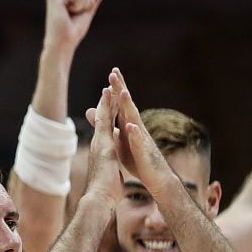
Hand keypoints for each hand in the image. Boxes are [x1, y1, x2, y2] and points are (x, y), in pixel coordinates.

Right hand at [43, 0, 103, 53]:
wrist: (62, 44)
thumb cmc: (73, 30)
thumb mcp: (88, 9)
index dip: (88, 1)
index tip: (74, 13)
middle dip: (87, 2)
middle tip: (72, 15)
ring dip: (83, 5)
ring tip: (69, 15)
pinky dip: (79, 6)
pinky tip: (67, 13)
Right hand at [82, 84, 122, 206]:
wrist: (99, 198)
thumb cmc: (105, 191)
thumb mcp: (108, 176)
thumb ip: (108, 170)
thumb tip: (108, 172)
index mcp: (102, 151)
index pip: (106, 131)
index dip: (108, 118)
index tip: (110, 106)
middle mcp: (99, 144)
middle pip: (102, 120)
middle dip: (105, 105)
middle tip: (107, 89)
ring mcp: (100, 142)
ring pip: (102, 117)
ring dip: (105, 101)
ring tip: (107, 86)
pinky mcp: (103, 143)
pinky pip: (105, 120)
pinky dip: (106, 106)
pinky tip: (108, 95)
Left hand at [105, 68, 175, 196]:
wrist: (157, 179)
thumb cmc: (138, 159)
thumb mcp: (120, 141)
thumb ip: (110, 127)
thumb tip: (94, 113)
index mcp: (129, 126)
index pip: (122, 105)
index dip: (116, 90)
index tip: (111, 72)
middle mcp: (137, 129)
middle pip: (128, 106)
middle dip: (121, 89)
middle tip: (114, 72)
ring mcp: (142, 140)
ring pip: (134, 120)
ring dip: (128, 106)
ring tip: (121, 92)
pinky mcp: (144, 154)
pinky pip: (138, 143)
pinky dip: (134, 134)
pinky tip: (129, 126)